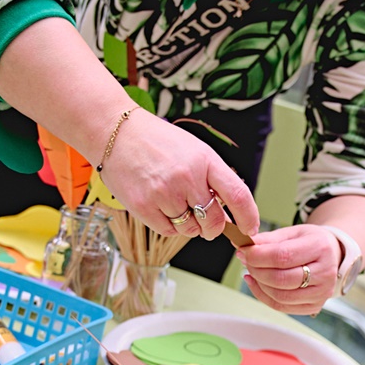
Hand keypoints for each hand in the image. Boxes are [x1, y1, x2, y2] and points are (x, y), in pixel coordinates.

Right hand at [98, 109, 258, 241]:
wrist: (116, 132)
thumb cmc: (157, 142)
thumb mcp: (194, 150)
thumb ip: (213, 179)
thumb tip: (230, 213)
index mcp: (205, 160)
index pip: (238, 195)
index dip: (248, 217)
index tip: (249, 228)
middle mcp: (187, 177)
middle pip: (215, 221)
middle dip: (214, 228)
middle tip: (208, 223)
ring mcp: (165, 193)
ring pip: (191, 229)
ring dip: (189, 225)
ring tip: (175, 204)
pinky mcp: (144, 207)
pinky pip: (168, 231)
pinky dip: (169, 225)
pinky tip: (161, 207)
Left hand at [236, 224, 340, 314]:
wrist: (332, 255)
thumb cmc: (310, 242)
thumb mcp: (292, 233)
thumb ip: (268, 240)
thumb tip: (243, 246)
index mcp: (320, 248)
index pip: (283, 256)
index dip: (258, 256)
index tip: (243, 252)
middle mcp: (325, 273)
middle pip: (281, 279)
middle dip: (257, 270)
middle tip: (246, 261)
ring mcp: (322, 293)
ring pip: (280, 296)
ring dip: (259, 284)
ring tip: (252, 272)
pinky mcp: (315, 306)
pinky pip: (282, 307)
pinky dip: (264, 296)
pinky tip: (257, 283)